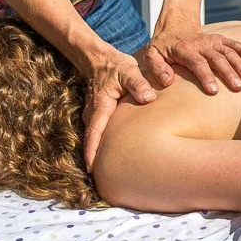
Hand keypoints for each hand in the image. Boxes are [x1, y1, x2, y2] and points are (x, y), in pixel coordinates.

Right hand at [82, 46, 156, 172]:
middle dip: (95, 159)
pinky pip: (98, 131)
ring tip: (110, 172)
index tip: (92, 170)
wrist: (99, 58)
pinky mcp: (96, 114)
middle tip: (104, 182)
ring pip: (95, 137)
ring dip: (99, 152)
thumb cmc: (115, 65)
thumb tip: (148, 99)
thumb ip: (138, 84)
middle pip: (92, 140)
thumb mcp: (129, 70)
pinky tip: (112, 153)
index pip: (94, 132)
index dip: (92, 151)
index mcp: (101, 105)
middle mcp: (93, 113)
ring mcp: (92, 114)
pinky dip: (102, 143)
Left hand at [144, 19, 240, 94]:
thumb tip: (167, 81)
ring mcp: (211, 40)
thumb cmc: (162, 45)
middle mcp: (200, 44)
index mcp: (183, 49)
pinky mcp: (219, 39)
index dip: (206, 76)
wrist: (175, 22)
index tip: (214, 90)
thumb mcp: (151, 55)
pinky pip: (233, 43)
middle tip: (237, 87)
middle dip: (227, 72)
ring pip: (227, 51)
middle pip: (216, 58)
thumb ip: (157, 68)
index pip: (197, 63)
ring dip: (238, 63)